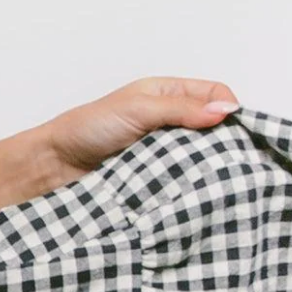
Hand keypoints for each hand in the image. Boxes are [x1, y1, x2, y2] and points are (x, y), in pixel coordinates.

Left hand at [26, 76, 241, 190]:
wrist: (54, 166)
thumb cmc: (88, 130)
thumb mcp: (139, 110)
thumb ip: (180, 110)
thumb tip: (225, 112)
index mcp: (166, 95)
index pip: (213, 95)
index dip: (229, 110)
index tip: (238, 132)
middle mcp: (166, 123)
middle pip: (210, 130)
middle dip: (222, 144)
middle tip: (232, 163)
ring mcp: (157, 154)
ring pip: (194, 160)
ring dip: (202, 170)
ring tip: (213, 182)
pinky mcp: (148, 181)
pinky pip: (174, 184)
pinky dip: (183, 188)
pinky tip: (191, 196)